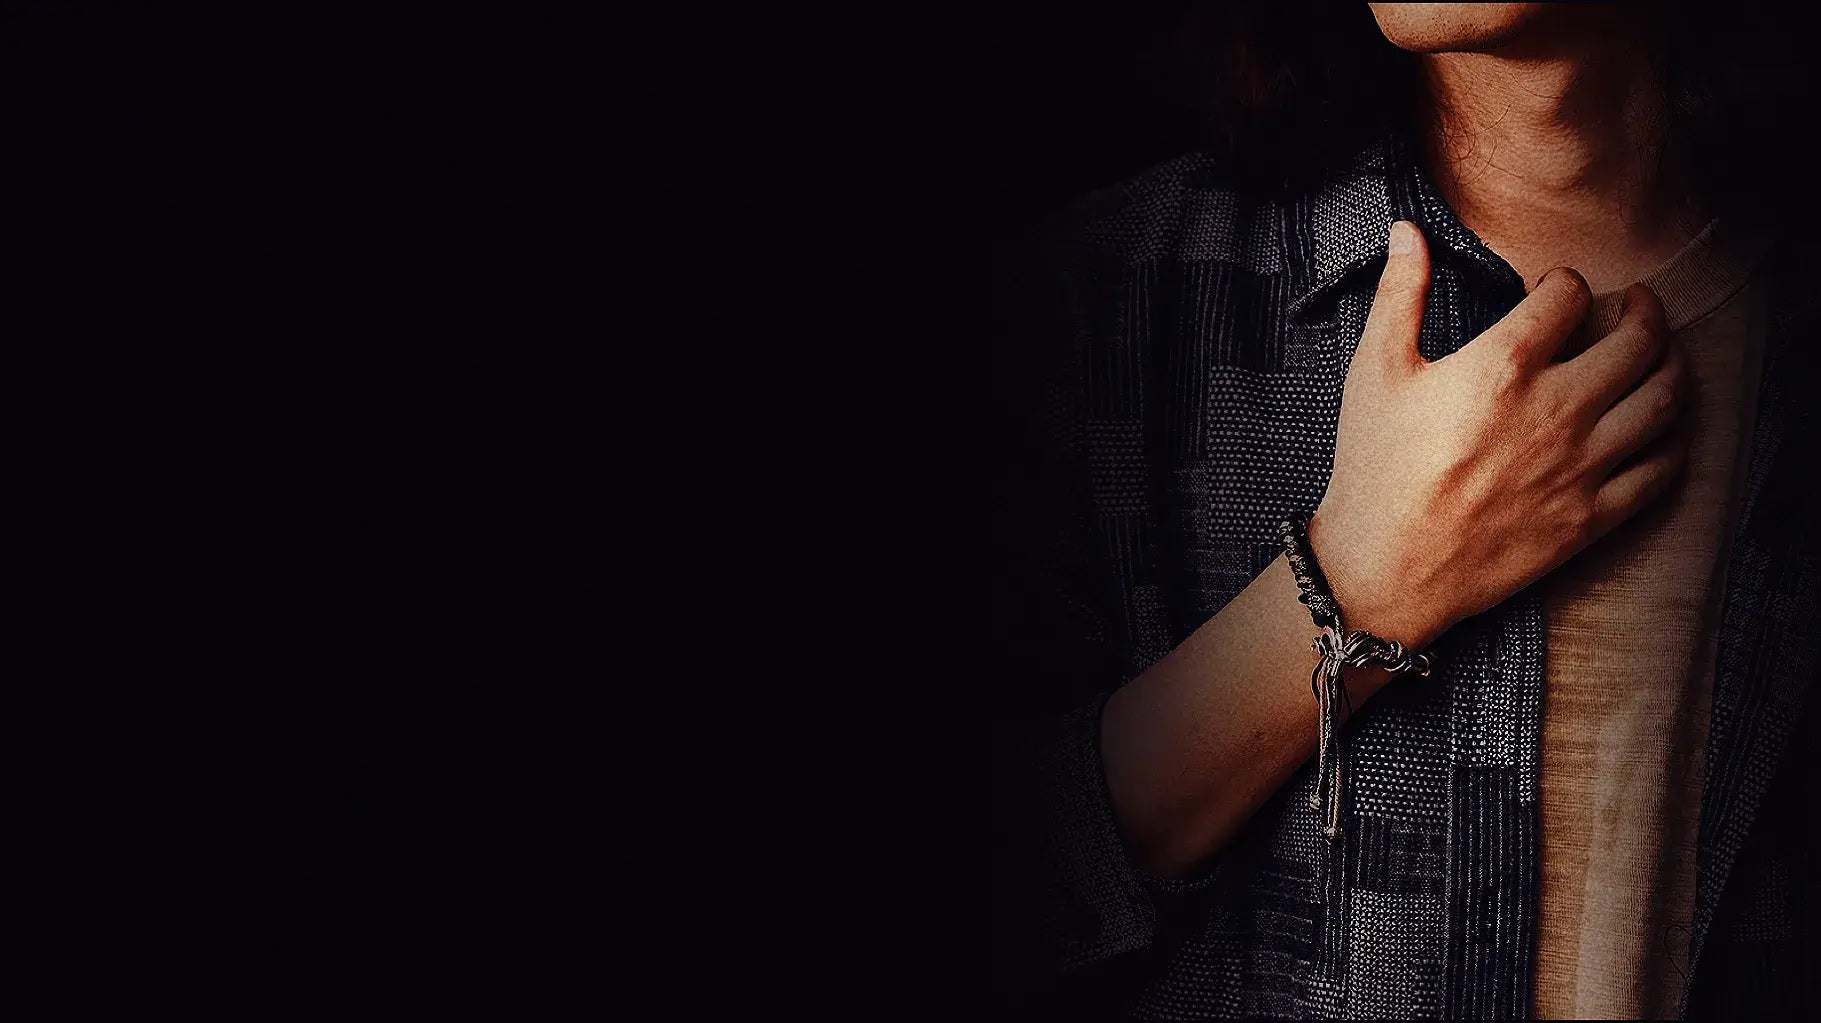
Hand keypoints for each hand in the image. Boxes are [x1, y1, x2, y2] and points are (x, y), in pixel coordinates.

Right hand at [1308, 220, 1687, 649]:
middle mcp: (1556, 410)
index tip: (1555, 288)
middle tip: (1635, 305)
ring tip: (1657, 354)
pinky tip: (1658, 426)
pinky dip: (1671, 438)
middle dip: (1643, 311)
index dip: (1565, 281)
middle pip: (1638, 340)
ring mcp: (1581, 466)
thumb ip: (1401, 294)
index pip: (1569, 295)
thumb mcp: (1374, 371)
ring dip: (1671, 365)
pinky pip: (1660, 469)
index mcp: (1502, 366)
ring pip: (1663, 398)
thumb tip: (1408, 231)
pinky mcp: (1591, 517)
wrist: (1383, 567)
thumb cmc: (1373, 467)